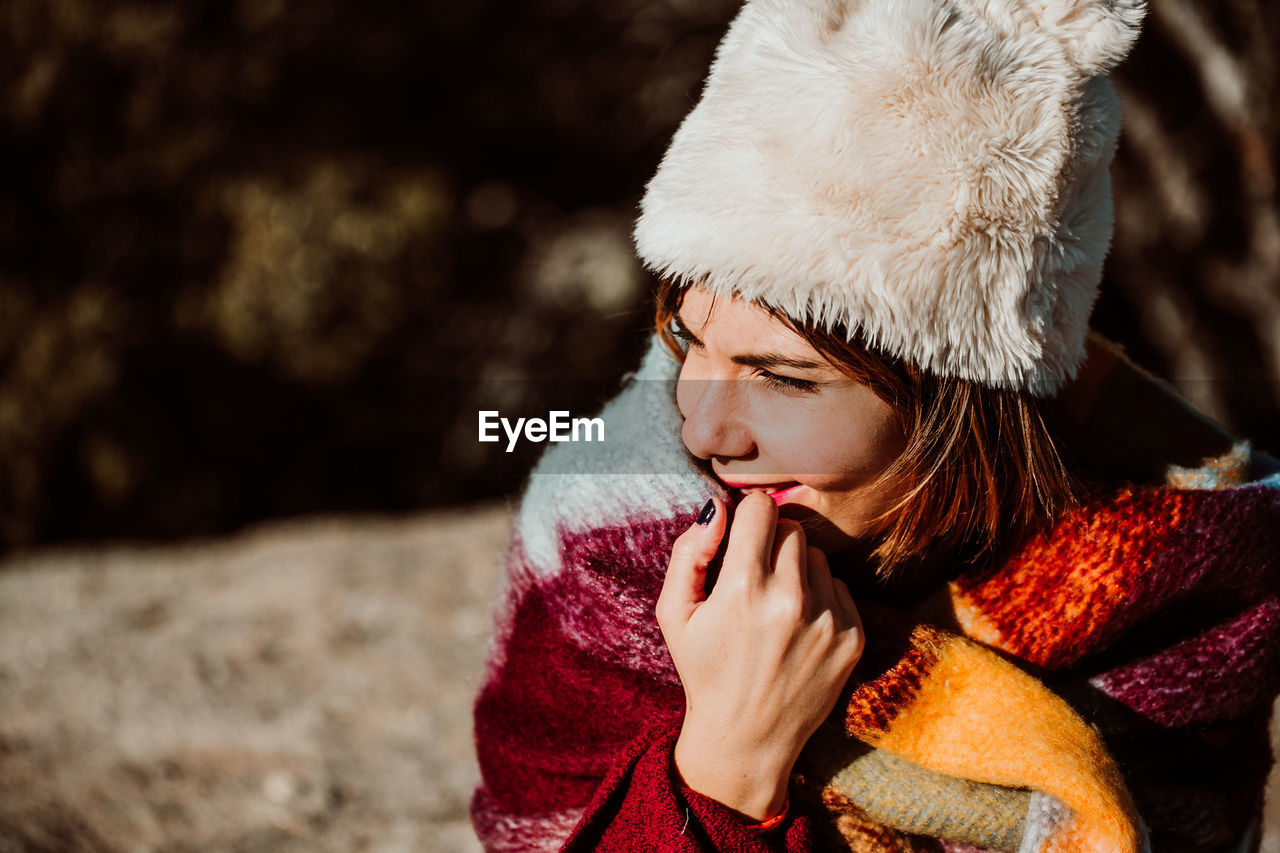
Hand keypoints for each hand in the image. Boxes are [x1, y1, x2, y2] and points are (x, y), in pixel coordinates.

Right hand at [656, 493, 864, 820]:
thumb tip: (718, 508)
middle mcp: (791, 601)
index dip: (746, 515)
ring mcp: (827, 621)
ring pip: (816, 556)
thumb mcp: (674, 613)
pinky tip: (797, 628)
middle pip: (791, 528)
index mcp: (743, 590)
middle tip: (753, 576)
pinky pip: (838, 587)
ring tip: (775, 606)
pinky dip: (819, 597)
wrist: (747, 738)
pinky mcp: (852, 638)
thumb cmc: (704, 669)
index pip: (760, 508)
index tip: (742, 533)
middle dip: (771, 542)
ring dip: (796, 569)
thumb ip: (688, 552)